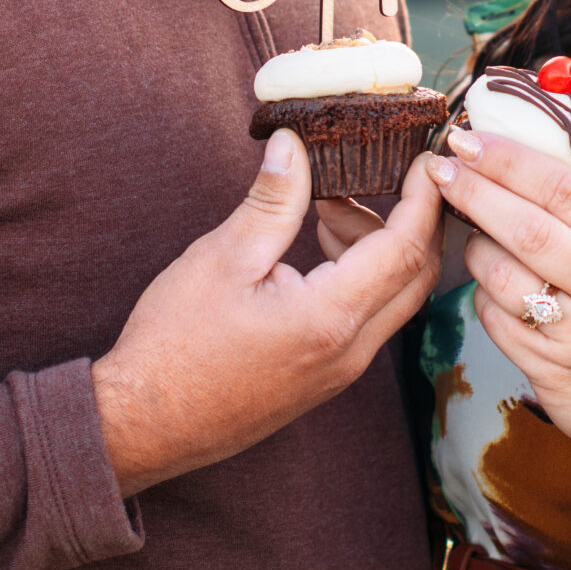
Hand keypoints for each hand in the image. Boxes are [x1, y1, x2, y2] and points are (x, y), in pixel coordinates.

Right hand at [93, 132, 442, 495]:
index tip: (424, 158)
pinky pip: (369, 319)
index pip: (406, 248)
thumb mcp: (222, 258)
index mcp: (330, 318)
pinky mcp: (325, 377)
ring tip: (326, 208)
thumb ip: (272, 200)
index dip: (422, 197)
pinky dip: (362, 275)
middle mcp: (351, 351)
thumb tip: (294, 144)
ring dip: (380, 246)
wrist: (145, 424)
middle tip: (379, 175)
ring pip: (394, 298)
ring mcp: (341, 370)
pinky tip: (317, 249)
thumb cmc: (175, 345)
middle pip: (417, 276)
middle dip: (410, 218)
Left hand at [426, 129, 570, 498]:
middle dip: (476, 191)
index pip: (565, 190)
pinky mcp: (551, 371)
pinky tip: (492, 289)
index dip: (509, 159)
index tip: (469, 139)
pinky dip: (482, 297)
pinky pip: (495, 320)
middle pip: (529, 228)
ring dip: (474, 248)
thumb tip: (514, 161)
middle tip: (443, 167)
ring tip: (472, 234)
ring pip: (502, 276)